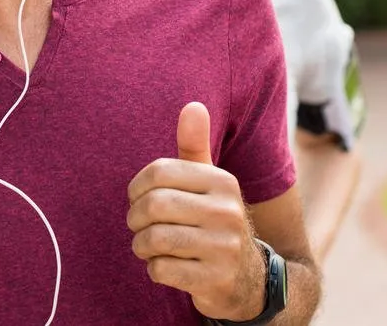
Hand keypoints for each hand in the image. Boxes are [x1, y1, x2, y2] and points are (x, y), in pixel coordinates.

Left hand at [127, 102, 265, 320]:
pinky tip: (166, 267)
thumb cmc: (214, 220)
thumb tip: (193, 105)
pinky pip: (161, 269)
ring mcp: (225, 248)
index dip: (136, 187)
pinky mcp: (216, 280)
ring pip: (154, 239)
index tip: (138, 199)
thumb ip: (195, 146)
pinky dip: (154, 269)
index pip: (159, 172)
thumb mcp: (209, 183)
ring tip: (147, 246)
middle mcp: (228, 212)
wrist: (251, 279)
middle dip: (135, 219)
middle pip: (153, 206)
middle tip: (138, 226)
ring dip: (141, 246)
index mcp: (222, 182)